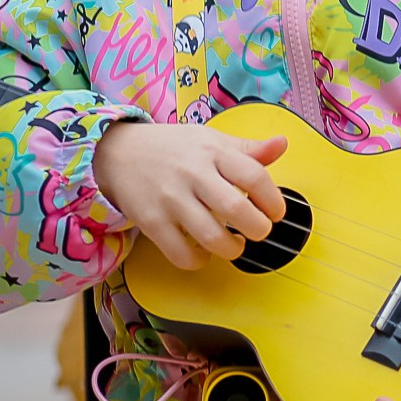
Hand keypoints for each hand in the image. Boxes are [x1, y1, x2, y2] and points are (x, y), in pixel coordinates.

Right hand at [94, 121, 285, 270]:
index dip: (273, 200)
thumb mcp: (212, 140)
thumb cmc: (175, 148)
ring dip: (233, 249)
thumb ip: (249, 149)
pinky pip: (181, 254)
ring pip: (212, 238)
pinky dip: (199, 260)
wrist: (118, 152)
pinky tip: (205, 252)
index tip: (276, 212)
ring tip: (235, 243)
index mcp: (214, 152)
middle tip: (259, 230)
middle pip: (237, 210)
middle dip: (259, 229)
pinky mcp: (151, 222)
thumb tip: (282, 144)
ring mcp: (171, 200)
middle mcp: (193, 174)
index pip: (255, 177)